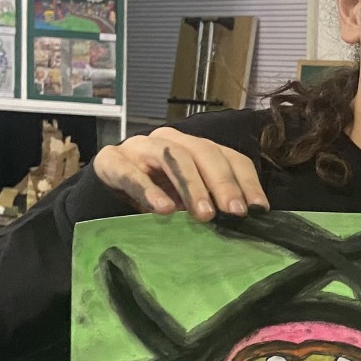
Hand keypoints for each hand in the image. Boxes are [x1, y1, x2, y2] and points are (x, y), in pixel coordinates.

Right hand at [92, 127, 268, 220]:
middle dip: (223, 183)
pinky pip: (131, 173)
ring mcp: (139, 147)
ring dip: (192, 185)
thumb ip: (211, 202)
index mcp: (195, 147)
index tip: (258, 209)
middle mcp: (169, 140)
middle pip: (204, 152)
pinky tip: (162, 210)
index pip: (229, 156)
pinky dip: (149, 190)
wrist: (102, 193)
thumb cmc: (153, 196)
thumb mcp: (187, 200)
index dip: (246, 181)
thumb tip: (244, 220)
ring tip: (204, 214)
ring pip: (172, 156)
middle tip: (234, 212)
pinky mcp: (111, 161)